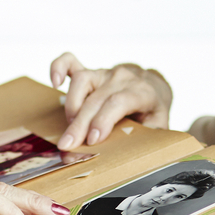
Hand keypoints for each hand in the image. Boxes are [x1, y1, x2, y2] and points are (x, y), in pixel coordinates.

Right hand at [49, 52, 172, 149]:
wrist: (151, 85)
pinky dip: (59, 68)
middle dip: (80, 124)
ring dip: (72, 105)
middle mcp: (122, 78)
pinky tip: (55, 82)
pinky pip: (71, 62)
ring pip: (82, 80)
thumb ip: (148, 136)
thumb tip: (134, 152)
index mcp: (142, 91)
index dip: (103, 121)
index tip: (92, 140)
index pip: (118, 102)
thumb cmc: (152, 109)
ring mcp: (105, 72)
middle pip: (96, 98)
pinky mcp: (91, 71)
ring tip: (70, 126)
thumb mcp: (159, 124)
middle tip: (69, 145)